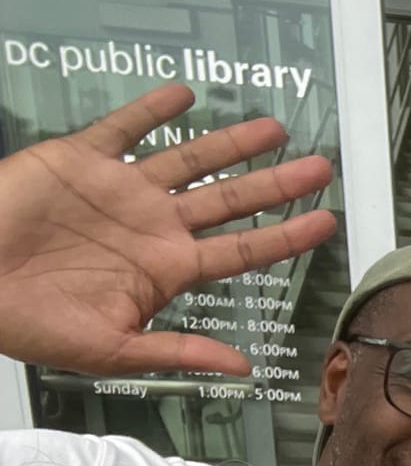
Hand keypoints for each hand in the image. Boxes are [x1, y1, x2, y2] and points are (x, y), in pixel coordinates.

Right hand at [0, 83, 334, 377]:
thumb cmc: (28, 324)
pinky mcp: (79, 161)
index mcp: (167, 270)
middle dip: (275, 184)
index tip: (325, 222)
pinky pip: (123, 128)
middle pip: (230, 201)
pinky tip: (185, 96)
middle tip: (319, 167)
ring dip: (231, 144)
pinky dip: (152, 110)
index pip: (241, 250)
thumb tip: (242, 369)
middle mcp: (152, 227)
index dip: (285, 236)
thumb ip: (179, 351)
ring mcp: (120, 191)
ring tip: (272, 128)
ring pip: (190, 160)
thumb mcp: (112, 351)